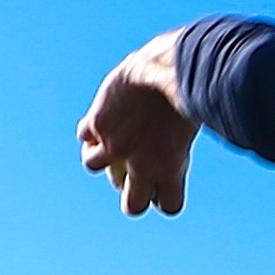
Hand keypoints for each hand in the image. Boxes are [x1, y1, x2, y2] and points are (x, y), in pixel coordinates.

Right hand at [77, 30, 200, 215]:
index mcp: (171, 168)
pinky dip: (90, 126)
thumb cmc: (191, 89)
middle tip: (133, 169)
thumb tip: (181, 154)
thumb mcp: (189, 126)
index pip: (169, 207)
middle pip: (132, 207)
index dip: (166, 195)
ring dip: (100, 153)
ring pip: (93, 166)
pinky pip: (83, 134)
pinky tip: (103, 113)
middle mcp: (141, 164)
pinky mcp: (97, 123)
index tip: (165, 178)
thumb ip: (177, 150)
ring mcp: (115, 145)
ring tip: (109, 135)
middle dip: (131, 192)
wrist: (168, 67)